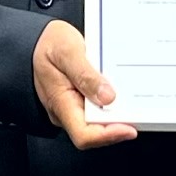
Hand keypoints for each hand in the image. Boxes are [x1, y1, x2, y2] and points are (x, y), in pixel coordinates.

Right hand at [33, 19, 135, 148]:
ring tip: (132, 101)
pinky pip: (98, 110)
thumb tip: (107, 97)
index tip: (129, 128)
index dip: (107, 136)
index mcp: (60, 102)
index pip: (83, 134)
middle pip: (95, 132)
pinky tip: (122, 95)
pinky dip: (112, 106)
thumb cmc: (48, 44)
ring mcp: (73, 107)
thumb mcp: (66, 51)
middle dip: (118, 125)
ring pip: (98, 123)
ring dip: (117, 115)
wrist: (36, 39)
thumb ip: (85, 74)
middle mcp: (65, 111)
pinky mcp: (80, 101)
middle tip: (138, 111)